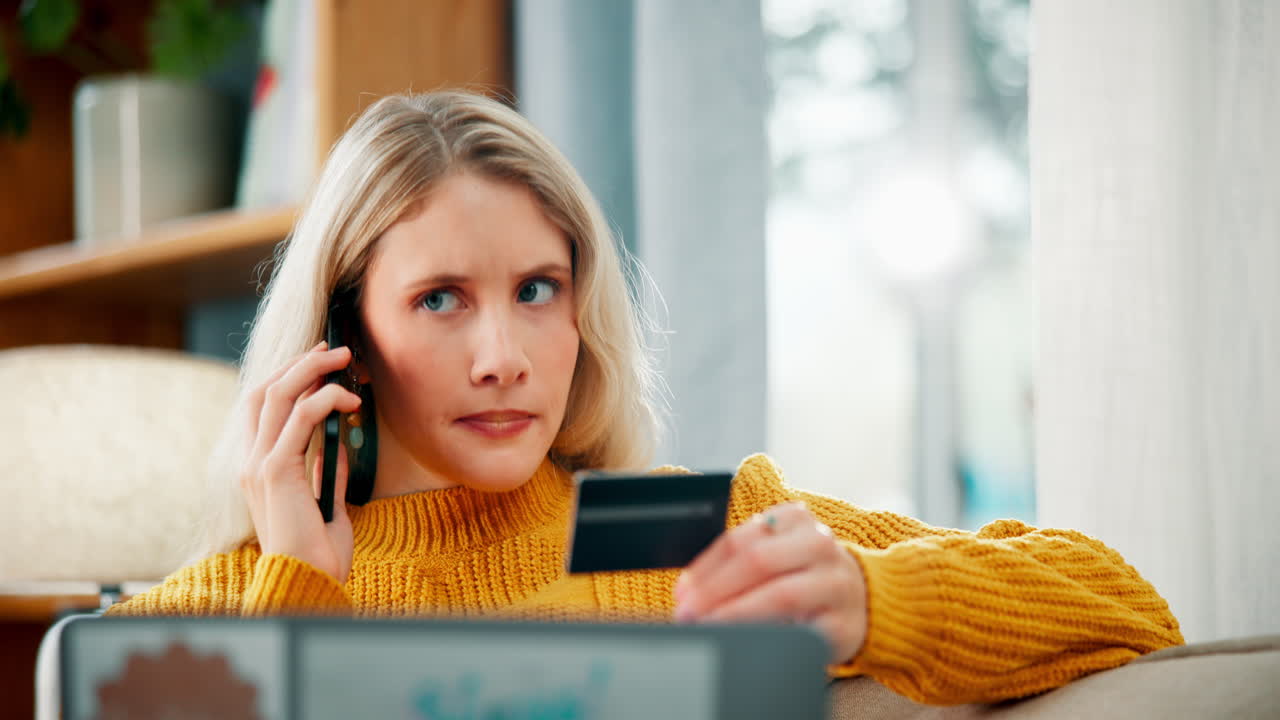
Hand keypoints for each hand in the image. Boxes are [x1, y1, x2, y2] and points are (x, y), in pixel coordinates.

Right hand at [240, 341, 362, 583]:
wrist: (307, 582)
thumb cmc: (317, 550)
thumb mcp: (324, 500)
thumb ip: (324, 470)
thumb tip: (336, 442)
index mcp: (257, 467)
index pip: (261, 405)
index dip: (287, 376)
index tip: (318, 361)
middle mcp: (250, 461)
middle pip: (266, 390)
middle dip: (301, 363)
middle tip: (334, 350)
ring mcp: (258, 464)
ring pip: (278, 395)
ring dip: (313, 370)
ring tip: (343, 360)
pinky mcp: (275, 471)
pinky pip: (300, 418)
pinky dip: (325, 400)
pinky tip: (348, 401)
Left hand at [673, 502, 868, 663]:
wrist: (862, 600)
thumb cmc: (803, 576)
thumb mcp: (777, 555)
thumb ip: (739, 561)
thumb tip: (687, 592)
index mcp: (795, 518)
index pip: (739, 539)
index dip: (704, 568)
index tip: (682, 593)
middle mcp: (818, 543)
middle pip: (757, 562)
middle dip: (714, 591)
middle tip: (687, 615)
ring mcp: (835, 581)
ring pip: (778, 595)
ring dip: (735, 614)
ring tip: (709, 628)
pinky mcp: (842, 621)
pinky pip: (799, 630)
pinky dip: (767, 635)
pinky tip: (746, 642)